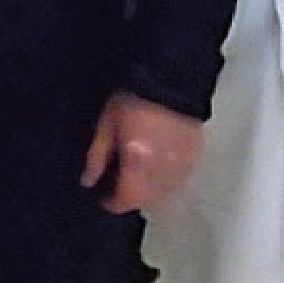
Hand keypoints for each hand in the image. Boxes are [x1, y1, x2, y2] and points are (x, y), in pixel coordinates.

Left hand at [82, 91, 205, 216]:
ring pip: (162, 194)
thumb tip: (88, 182)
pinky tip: (155, 166)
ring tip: (135, 174)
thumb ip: (96, 157)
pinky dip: (164, 180)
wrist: (172, 80)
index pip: (125, 200)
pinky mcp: (195, 159)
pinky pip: (177, 181)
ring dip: (147, 191)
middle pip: (145, 201)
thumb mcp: (106, 125)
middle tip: (116, 182)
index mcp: (139, 163)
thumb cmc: (132, 101)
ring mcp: (182, 167)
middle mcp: (163, 172)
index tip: (101, 195)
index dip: (110, 202)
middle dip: (129, 197)